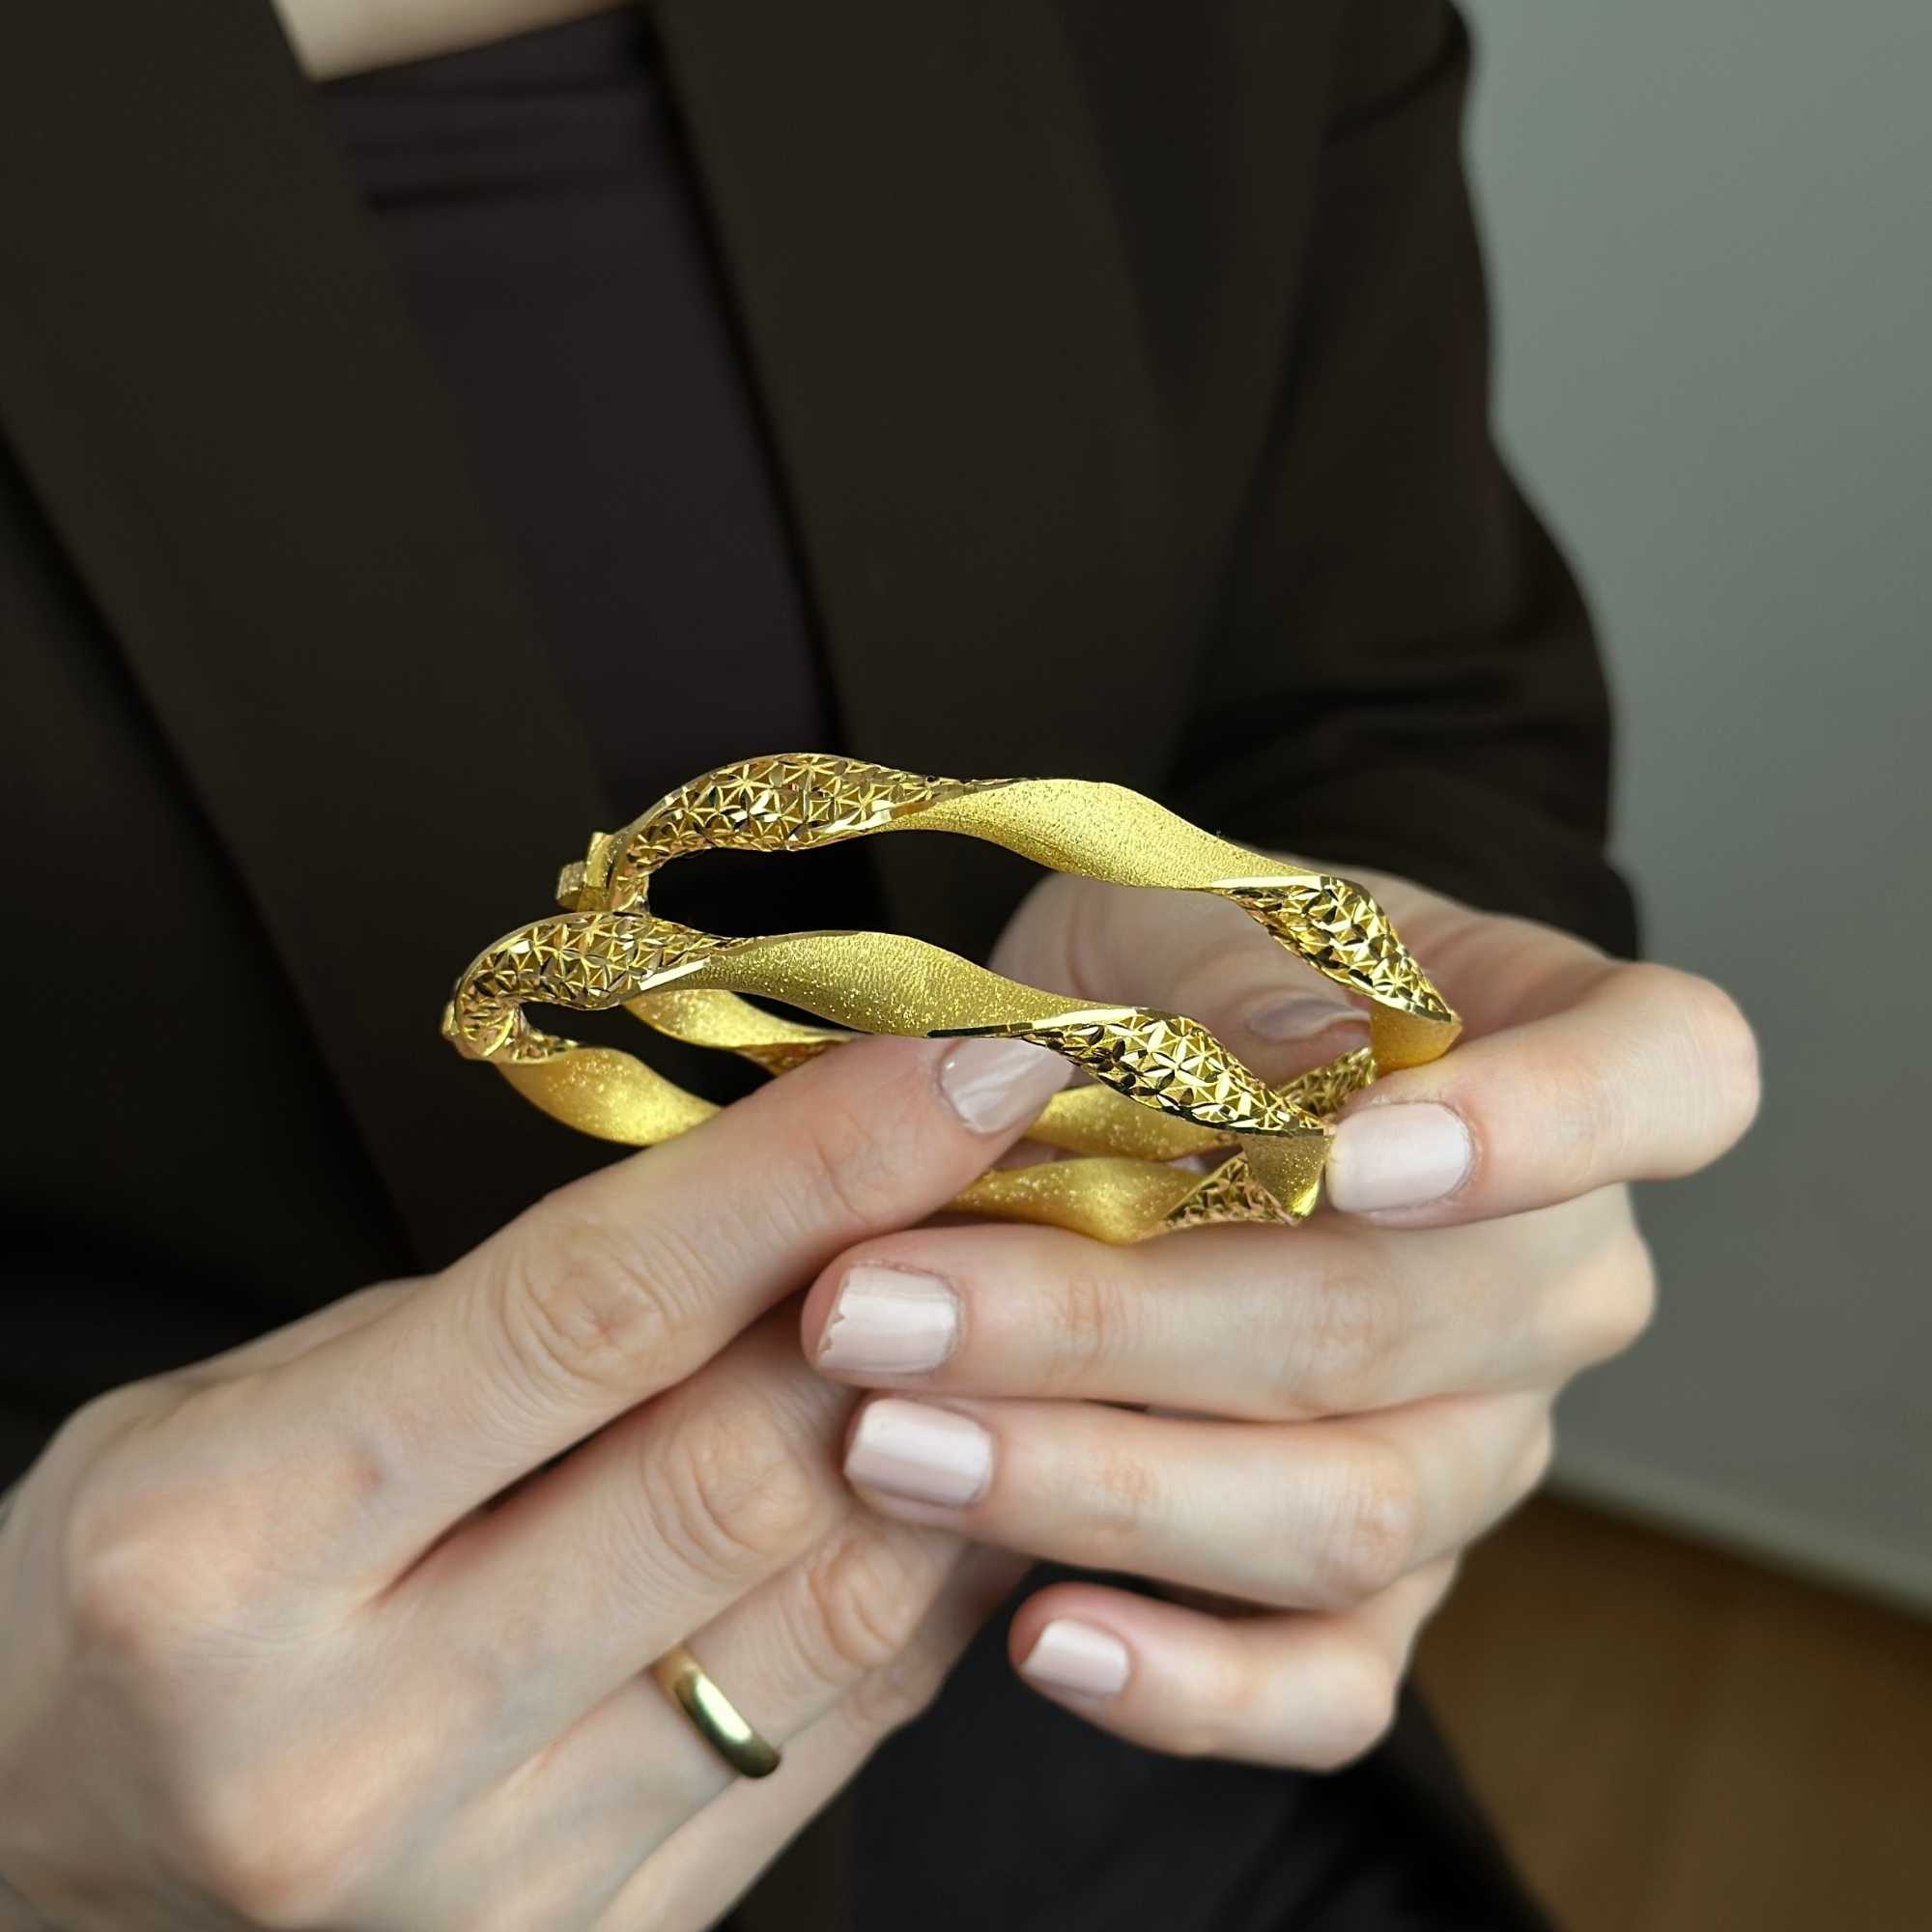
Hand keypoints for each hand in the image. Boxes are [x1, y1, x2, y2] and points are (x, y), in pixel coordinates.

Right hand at [0, 1032, 1065, 1929]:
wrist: (49, 1869)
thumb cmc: (143, 1598)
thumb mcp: (246, 1408)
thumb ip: (499, 1331)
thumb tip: (778, 1223)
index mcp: (231, 1545)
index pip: (589, 1312)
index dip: (808, 1169)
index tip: (963, 1066)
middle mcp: (354, 1740)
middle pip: (738, 1470)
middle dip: (925, 1292)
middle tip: (1038, 1166)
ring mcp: (485, 1881)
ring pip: (826, 1617)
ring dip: (968, 1436)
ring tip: (1041, 1305)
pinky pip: (830, 1741)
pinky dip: (929, 1592)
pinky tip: (980, 1476)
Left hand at [801, 867, 1759, 1767]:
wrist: (1151, 1084)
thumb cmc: (1175, 975)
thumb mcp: (1172, 916)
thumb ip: (1231, 970)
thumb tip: (1294, 1053)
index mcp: (1566, 1055)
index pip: (1663, 1082)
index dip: (1540, 1127)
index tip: (1348, 1158)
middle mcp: (1555, 1270)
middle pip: (1395, 1327)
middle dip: (1117, 1326)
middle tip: (880, 1309)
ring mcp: (1483, 1440)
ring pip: (1343, 1510)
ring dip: (1103, 1487)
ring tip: (889, 1444)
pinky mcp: (1388, 1581)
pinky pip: (1334, 1677)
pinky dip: (1194, 1683)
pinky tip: (1041, 1637)